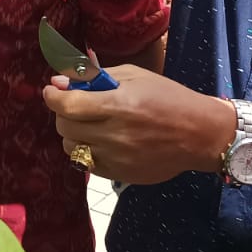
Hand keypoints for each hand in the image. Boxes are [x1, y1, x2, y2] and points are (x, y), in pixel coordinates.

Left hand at [44, 64, 236, 185]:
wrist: (199, 134)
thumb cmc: (168, 97)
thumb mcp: (134, 76)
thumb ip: (95, 78)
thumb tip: (60, 82)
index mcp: (119, 105)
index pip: (68, 105)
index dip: (52, 96)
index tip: (51, 90)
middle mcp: (115, 134)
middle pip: (65, 127)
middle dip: (63, 113)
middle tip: (73, 106)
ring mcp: (118, 159)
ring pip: (72, 149)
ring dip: (73, 134)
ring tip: (87, 124)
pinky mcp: (121, 175)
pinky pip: (87, 165)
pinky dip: (86, 151)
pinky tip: (100, 140)